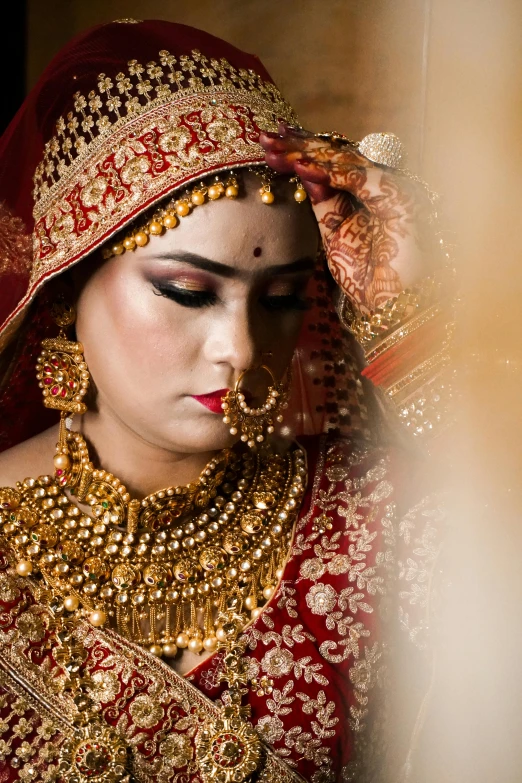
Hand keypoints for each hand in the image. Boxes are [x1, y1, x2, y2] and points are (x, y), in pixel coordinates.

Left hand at [259, 125, 434, 314]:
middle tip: (267, 137)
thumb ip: (324, 205)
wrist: (392, 308)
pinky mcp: (400, 201)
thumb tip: (305, 175)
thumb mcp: (335, 237)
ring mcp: (393, 190)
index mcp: (368, 192)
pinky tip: (302, 168)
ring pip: (346, 162)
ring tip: (278, 150)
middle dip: (300, 145)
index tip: (271, 144)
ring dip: (309, 154)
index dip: (303, 151)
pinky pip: (360, 180)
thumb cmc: (367, 278)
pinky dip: (329, 173)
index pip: (333, 162)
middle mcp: (382, 184)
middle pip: (338, 155)